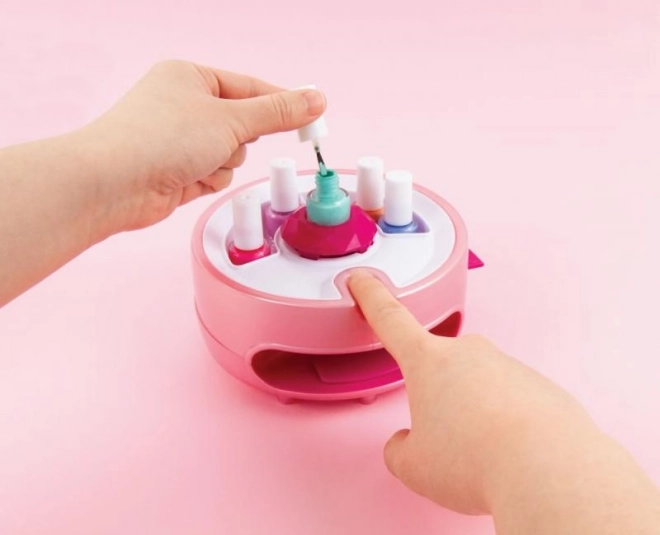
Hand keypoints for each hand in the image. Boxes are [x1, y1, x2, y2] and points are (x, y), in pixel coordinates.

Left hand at [79, 60, 325, 233]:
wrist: (114, 184)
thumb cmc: (160, 138)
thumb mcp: (231, 119)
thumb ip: (278, 113)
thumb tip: (315, 100)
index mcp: (191, 77)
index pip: (251, 88)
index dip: (282, 103)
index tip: (313, 116)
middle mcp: (184, 105)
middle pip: (242, 124)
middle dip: (239, 139)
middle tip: (227, 142)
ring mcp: (179, 139)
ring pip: (231, 154)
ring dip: (223, 162)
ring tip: (197, 161)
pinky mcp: (178, 169)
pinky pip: (215, 173)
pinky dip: (208, 178)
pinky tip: (187, 178)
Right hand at [347, 269, 596, 514]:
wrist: (548, 470)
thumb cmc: (477, 461)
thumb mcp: (414, 466)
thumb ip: (400, 449)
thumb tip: (407, 445)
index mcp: (428, 361)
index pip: (390, 318)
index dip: (371, 297)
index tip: (363, 280)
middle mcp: (468, 353)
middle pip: (438, 365)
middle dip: (436, 395)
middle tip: (444, 437)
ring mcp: (507, 365)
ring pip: (476, 387)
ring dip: (473, 414)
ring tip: (482, 454)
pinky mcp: (538, 385)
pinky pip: (510, 401)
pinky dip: (505, 424)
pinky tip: (510, 452)